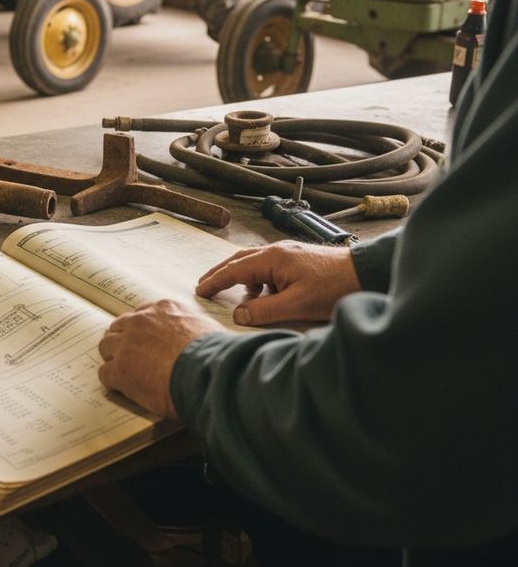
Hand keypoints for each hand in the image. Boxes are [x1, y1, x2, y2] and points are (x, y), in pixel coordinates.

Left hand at [98, 300, 223, 417]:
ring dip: (113, 359)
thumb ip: (195, 327)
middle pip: (118, 327)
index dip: (140, 330)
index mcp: (163, 309)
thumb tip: (203, 336)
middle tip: (130, 357)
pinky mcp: (121, 370)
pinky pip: (105, 373)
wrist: (208, 373)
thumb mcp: (208, 328)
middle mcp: (141, 321)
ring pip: (106, 347)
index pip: (141, 314)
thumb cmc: (216, 355)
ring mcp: (128, 344)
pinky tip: (124, 389)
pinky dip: (112, 382)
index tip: (143, 340)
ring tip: (124, 373)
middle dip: (122, 341)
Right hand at [197, 240, 361, 325]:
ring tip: (232, 293)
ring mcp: (288, 254)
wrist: (366, 273)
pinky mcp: (298, 260)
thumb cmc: (334, 287)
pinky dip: (258, 279)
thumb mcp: (297, 304)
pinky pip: (268, 267)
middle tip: (204, 284)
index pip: (234, 269)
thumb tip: (238, 315)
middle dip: (220, 272)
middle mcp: (276, 251)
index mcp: (272, 258)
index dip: (215, 281)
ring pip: (254, 262)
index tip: (200, 291)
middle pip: (239, 259)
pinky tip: (264, 294)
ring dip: (240, 275)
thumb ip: (264, 310)